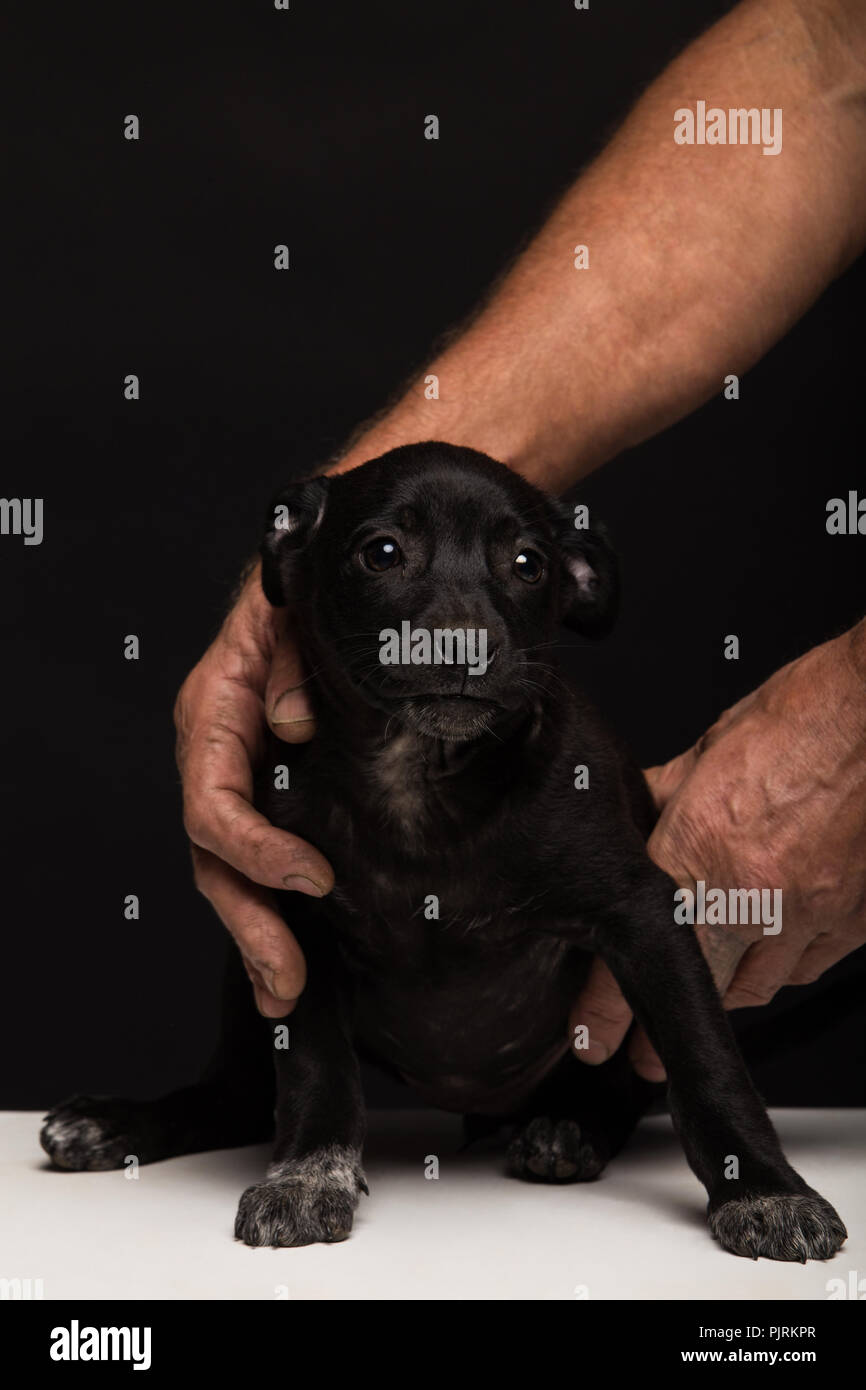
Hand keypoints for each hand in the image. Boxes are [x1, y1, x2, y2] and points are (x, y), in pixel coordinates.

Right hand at [174, 564, 330, 1016]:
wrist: (305, 583)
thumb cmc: (297, 597)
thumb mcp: (294, 611)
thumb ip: (289, 659)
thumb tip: (288, 721)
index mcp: (214, 713)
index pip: (214, 802)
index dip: (257, 849)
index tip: (313, 877)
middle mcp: (213, 755)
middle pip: (214, 857)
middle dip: (250, 923)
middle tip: (288, 977)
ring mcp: (234, 778)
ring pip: (228, 871)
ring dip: (256, 935)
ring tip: (285, 990)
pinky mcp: (263, 791)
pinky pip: (253, 859)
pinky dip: (268, 910)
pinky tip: (289, 957)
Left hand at [570, 622, 865, 1079]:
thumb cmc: (800, 718)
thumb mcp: (705, 753)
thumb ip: (666, 798)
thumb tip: (638, 814)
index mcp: (702, 845)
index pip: (640, 942)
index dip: (609, 1002)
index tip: (594, 1032)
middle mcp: (755, 890)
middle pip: (701, 988)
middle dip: (664, 1029)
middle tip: (644, 1057)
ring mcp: (809, 909)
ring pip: (757, 986)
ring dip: (725, 997)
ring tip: (703, 1002)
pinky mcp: (850, 916)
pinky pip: (808, 965)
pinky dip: (783, 969)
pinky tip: (770, 959)